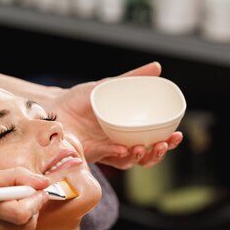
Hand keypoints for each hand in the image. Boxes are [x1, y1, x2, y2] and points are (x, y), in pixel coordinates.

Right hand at [0, 167, 49, 229]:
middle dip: (34, 212)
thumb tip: (44, 182)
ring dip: (28, 226)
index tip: (39, 191)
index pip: (21, 213)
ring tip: (19, 211)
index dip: (36, 202)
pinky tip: (10, 224)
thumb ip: (15, 177)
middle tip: (29, 199)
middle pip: (25, 228)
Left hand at [44, 62, 182, 168]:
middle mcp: (118, 143)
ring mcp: (105, 150)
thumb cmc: (80, 99)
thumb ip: (132, 78)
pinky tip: (125, 148)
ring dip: (141, 157)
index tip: (177, 135)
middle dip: (158, 154)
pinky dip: (118, 154)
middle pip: (145, 156)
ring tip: (146, 147)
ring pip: (129, 162)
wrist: (52, 107)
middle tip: (165, 144)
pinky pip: (108, 158)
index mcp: (127, 130)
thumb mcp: (108, 85)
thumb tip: (158, 67)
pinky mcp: (91, 154)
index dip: (167, 142)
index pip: (152, 140)